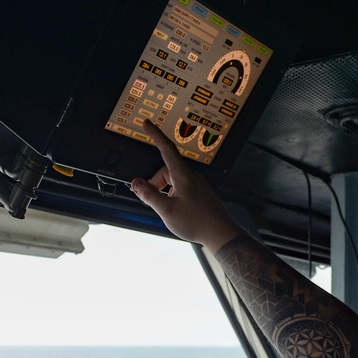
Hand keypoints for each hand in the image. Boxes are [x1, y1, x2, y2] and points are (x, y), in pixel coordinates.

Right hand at [129, 119, 241, 252]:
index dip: (155, 135)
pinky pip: (182, 188)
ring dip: (164, 190)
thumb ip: (149, 195)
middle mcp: (192, 177)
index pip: (166, 149)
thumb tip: (136, 183)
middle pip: (166, 170)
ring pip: (173, 180)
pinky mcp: (201, 193)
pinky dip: (173, 195)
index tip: (146, 123)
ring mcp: (198, 185)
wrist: (221, 234)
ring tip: (164, 208)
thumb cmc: (197, 223)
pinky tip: (175, 210)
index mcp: (183, 176)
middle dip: (154, 182)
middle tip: (148, 199)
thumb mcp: (167, 210)